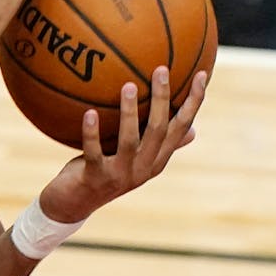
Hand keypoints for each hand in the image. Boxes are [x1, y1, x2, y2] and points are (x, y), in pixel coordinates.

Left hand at [38, 66, 207, 223]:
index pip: (181, 127)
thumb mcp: (131, 158)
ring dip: (130, 112)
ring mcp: (120, 175)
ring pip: (130, 140)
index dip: (194, 102)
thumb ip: (156, 143)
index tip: (203, 74)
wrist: (72, 205)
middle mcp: (143, 168)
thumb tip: (192, 129)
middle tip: (160, 69)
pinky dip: (91, 132)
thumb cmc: (101, 173)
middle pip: (160, 130)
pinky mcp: (95, 178)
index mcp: (156, 160)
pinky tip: (88, 113)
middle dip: (163, 99)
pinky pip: (94, 152)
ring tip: (128, 86)